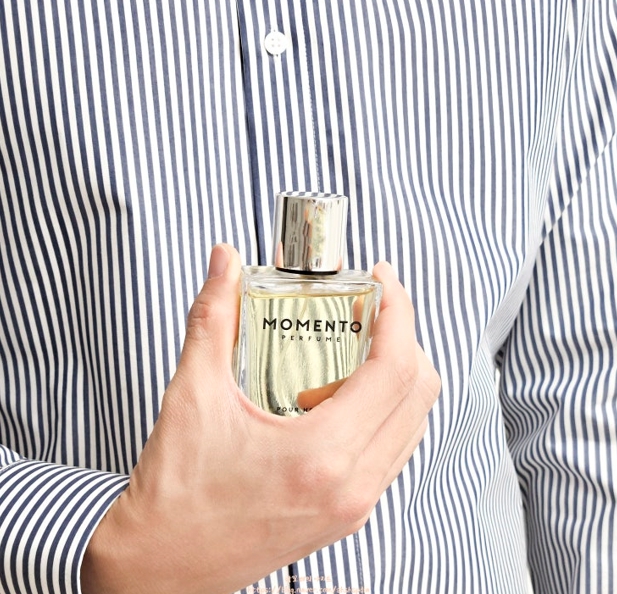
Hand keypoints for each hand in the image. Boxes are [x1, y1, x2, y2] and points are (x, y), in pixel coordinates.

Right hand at [81, 244, 440, 593]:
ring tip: (343, 356)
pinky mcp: (348, 514)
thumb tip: (224, 263)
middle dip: (401, 338)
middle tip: (369, 310)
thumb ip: (213, 318)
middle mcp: (352, 485)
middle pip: (417, 391)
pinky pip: (392, 449)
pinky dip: (381, 410)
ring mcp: (356, 505)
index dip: (399, 313)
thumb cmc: (176, 494)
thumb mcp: (194, 394)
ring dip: (392, 375)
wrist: (162, 567)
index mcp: (321, 455)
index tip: (385, 282)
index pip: (394, 368)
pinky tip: (333, 398)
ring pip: (411, 422)